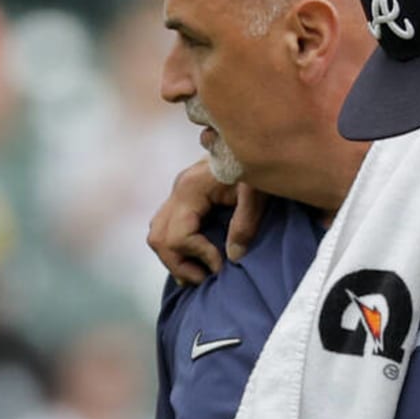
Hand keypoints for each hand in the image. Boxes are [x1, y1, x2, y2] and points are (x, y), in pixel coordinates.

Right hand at [146, 160, 266, 283]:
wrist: (261, 140)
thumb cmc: (262, 164)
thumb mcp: (258, 193)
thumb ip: (245, 223)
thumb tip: (232, 257)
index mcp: (191, 188)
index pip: (178, 236)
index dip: (199, 256)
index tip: (223, 266)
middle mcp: (178, 189)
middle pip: (158, 238)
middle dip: (180, 264)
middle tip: (207, 278)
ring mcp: (178, 192)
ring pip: (157, 234)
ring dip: (175, 258)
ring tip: (201, 274)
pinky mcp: (185, 197)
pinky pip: (166, 227)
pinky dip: (177, 247)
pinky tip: (198, 259)